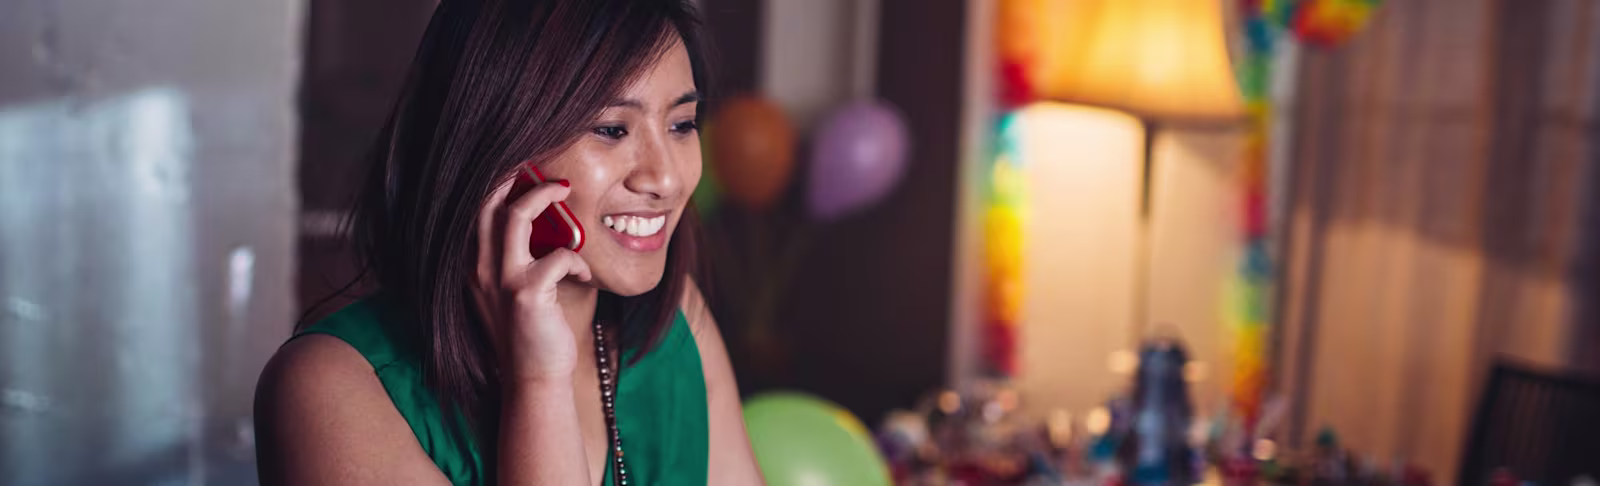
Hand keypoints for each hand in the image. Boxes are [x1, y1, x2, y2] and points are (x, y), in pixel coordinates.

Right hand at [470, 177, 592, 383]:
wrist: (534, 379)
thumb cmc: (532, 331)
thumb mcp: (515, 288)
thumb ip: (519, 255)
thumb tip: (548, 218)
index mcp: (472, 265)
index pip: (473, 210)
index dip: (493, 180)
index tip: (520, 163)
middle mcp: (477, 268)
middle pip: (484, 202)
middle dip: (511, 173)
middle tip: (541, 165)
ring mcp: (499, 280)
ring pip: (514, 216)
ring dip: (543, 197)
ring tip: (564, 190)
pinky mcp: (526, 294)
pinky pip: (558, 255)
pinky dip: (578, 259)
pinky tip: (584, 276)